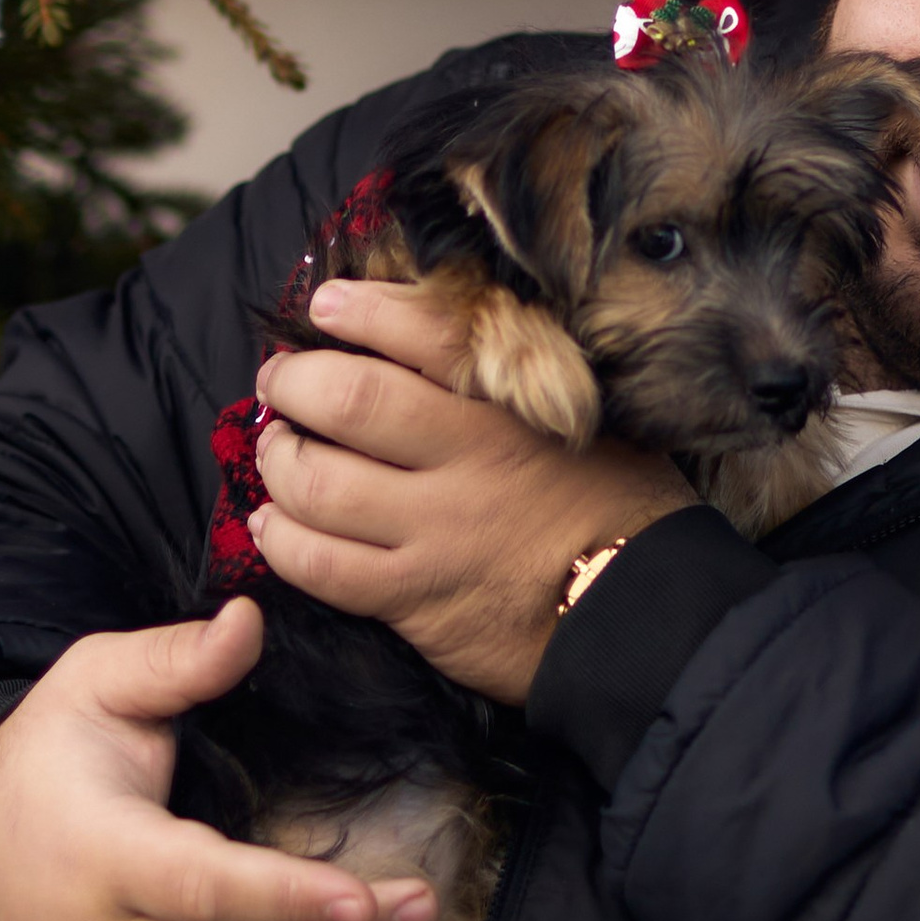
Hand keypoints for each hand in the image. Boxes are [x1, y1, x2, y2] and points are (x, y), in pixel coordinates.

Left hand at [251, 274, 690, 700]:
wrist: (644, 615)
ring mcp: (434, 530)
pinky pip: (320, 565)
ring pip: (318, 483)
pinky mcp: (415, 597)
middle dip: (294, 382)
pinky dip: (281, 539)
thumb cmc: (623, 507)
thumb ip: (520, 379)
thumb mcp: (592, 415)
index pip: (422, 332)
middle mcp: (467, 458)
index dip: (362, 310)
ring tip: (279, 451)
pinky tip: (275, 524)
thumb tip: (438, 337)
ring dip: (279, 459)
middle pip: (346, 400)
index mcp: (512, 402)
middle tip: (280, 380)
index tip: (327, 306)